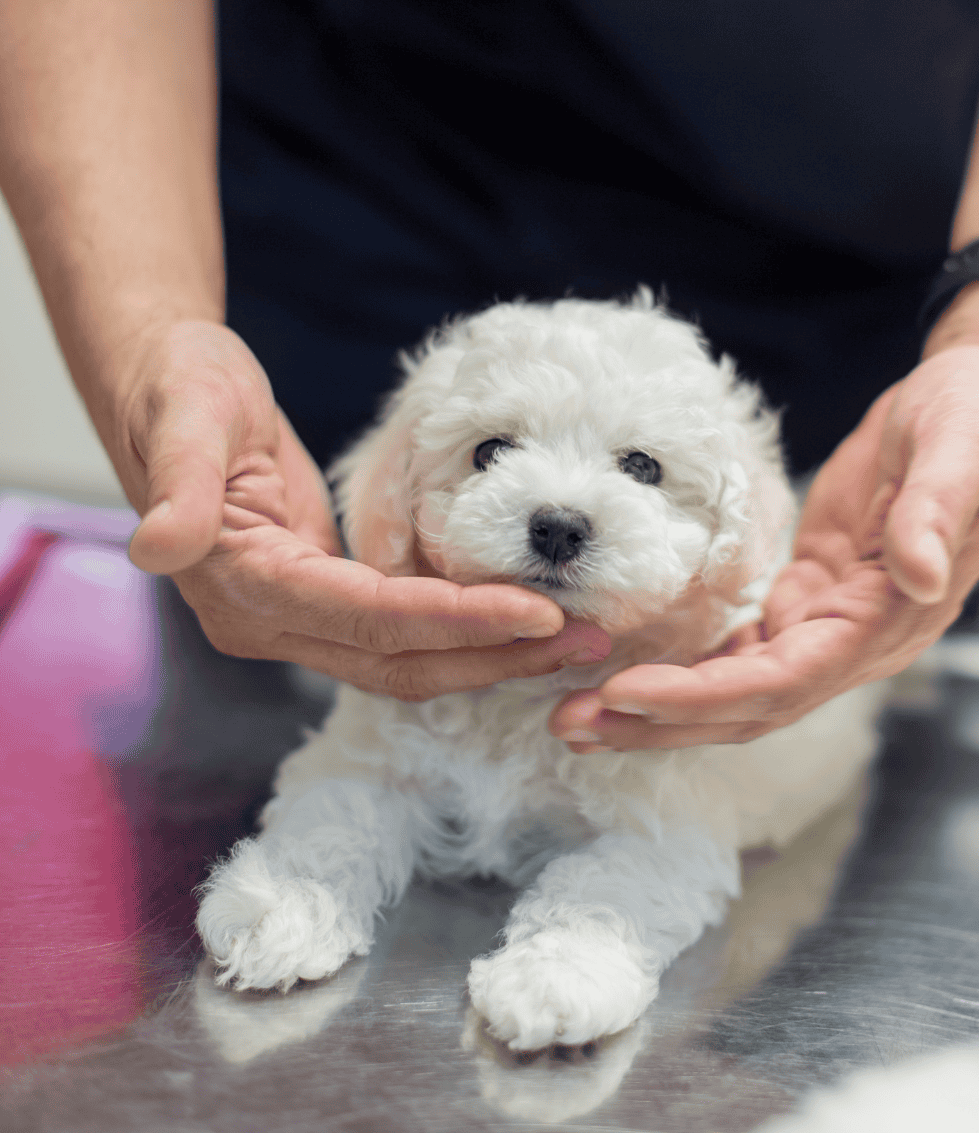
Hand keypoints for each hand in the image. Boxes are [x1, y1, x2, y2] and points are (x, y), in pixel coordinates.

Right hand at [119, 320, 609, 697]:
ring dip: (491, 656)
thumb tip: (159, 545)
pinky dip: (465, 635)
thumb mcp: (183, 414)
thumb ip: (179, 481)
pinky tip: (523, 621)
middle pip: (399, 661)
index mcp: (242, 585)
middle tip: (584, 639)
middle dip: (494, 654)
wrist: (170, 391)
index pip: (368, 618)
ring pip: (408, 662)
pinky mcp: (324, 607)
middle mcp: (268, 623)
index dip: (454, 619)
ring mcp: (297, 622)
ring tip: (574, 638)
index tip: (537, 612)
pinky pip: (404, 638)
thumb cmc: (180, 389)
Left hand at [550, 281, 978, 750]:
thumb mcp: (962, 445)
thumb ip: (937, 510)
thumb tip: (918, 576)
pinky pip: (742, 655)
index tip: (629, 694)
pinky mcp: (808, 601)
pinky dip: (687, 671)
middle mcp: (858, 639)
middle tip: (574, 724)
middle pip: (750, 706)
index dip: (706, 696)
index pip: (786, 680)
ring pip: (739, 691)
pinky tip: (633, 676)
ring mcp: (832, 626)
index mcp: (891, 616)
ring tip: (582, 715)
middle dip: (662, 720)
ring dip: (663, 708)